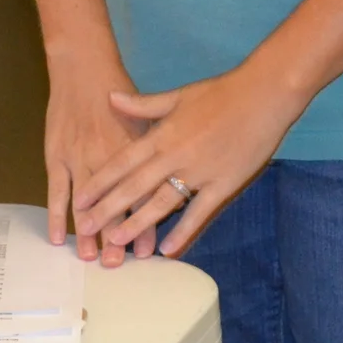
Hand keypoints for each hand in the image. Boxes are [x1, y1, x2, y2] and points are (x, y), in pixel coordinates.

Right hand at [44, 53, 155, 267]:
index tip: (149, 250)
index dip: (145, 223)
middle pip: (114, 205)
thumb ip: (160, 146)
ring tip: (91, 259)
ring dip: (88, 232)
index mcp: (134, 152)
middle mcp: (107, 159)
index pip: (142, 195)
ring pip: (85, 203)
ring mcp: (79, 159)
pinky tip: (57, 238)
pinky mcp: (57, 156)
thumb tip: (176, 173)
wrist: (84, 67)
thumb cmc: (119, 88)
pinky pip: (57, 191)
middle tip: (118, 264)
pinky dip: (56, 215)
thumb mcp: (148, 114)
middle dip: (116, 236)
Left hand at [78, 62, 306, 259]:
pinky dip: (184, 231)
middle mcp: (176, 155)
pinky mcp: (224, 185)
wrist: (263, 95)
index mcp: (163, 134)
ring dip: (138, 223)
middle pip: (135, 186)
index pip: (123, 161)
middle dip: (108, 208)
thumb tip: (111, 97)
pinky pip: (200, 212)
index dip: (100, 181)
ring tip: (116, 241)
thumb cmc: (220, 93)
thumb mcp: (178, 95)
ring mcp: (200, 172)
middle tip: (86, 228)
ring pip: (162, 202)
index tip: (79, 198)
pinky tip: (167, 249)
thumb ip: (143, 104)